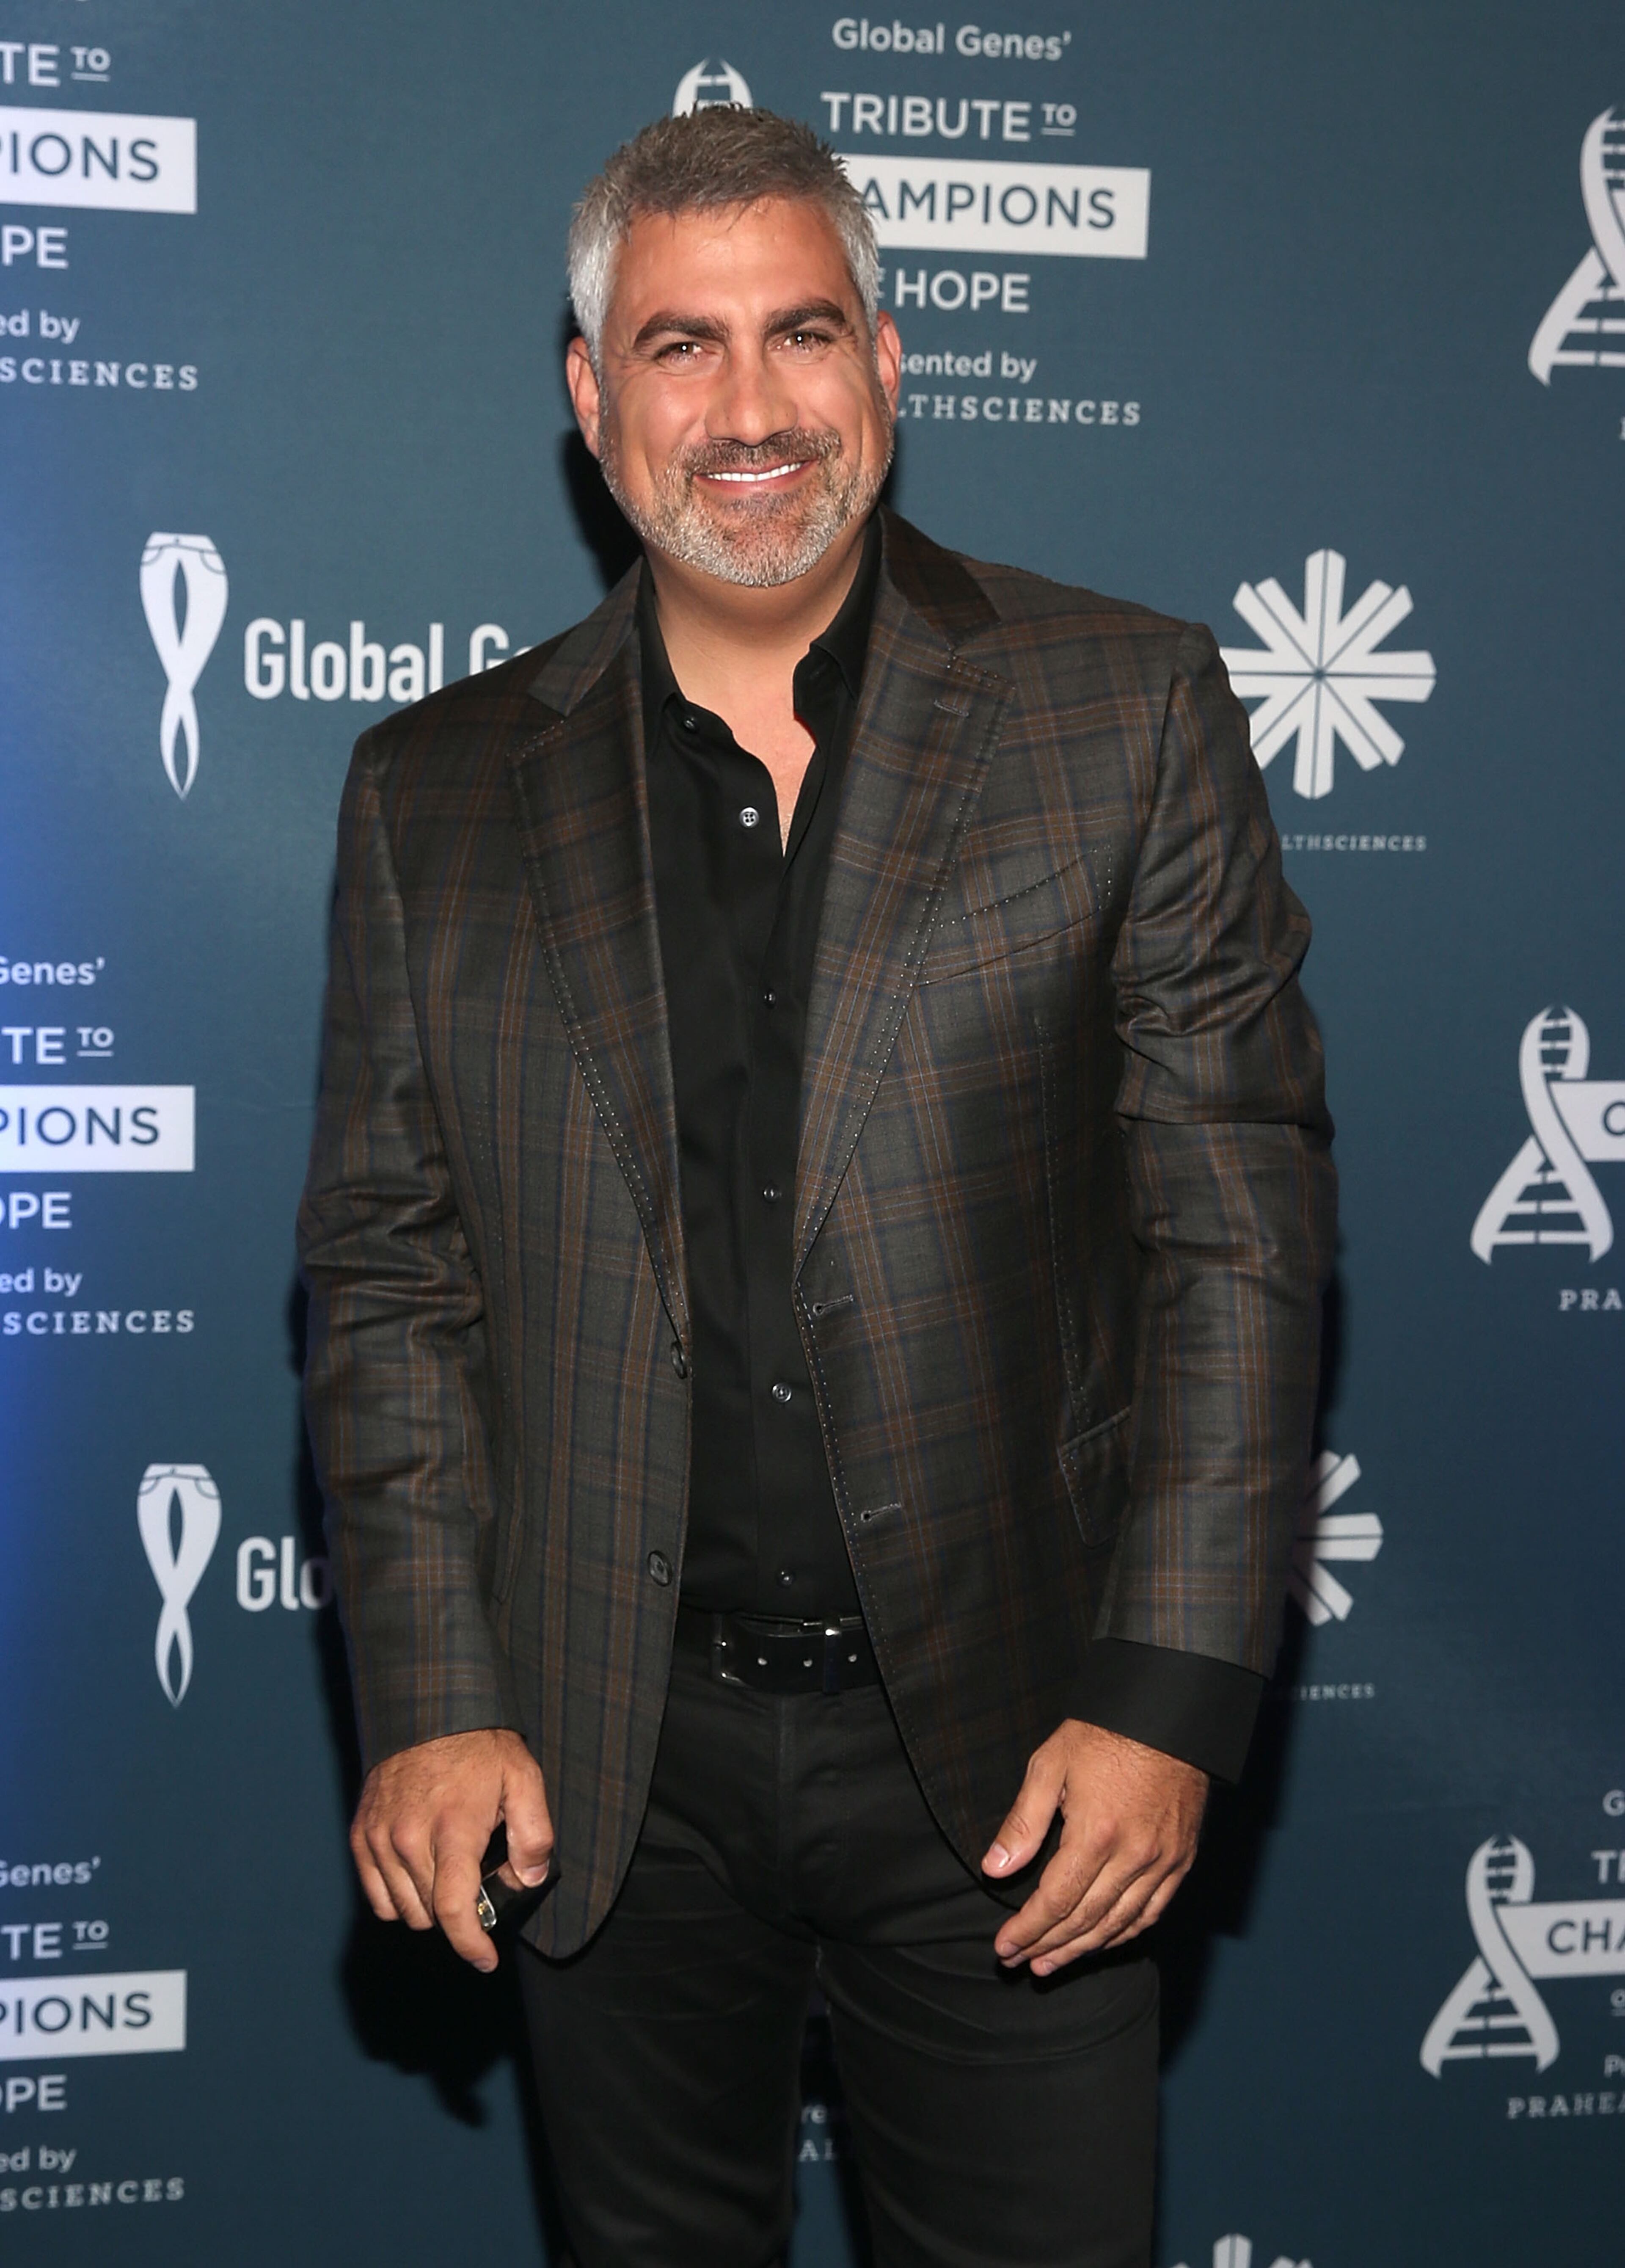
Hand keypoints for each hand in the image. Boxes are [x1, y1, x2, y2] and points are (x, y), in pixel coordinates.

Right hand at [350, 1728, 552, 1973]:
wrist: (430, 1709)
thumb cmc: (480, 1747)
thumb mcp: (524, 1780)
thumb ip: (535, 1835)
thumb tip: (528, 1879)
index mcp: (452, 1829)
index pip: (453, 1909)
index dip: (470, 1944)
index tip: (485, 1960)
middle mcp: (408, 1838)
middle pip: (431, 1914)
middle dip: (458, 1914)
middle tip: (477, 1886)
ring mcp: (379, 1837)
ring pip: (403, 1910)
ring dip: (428, 1907)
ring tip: (449, 1875)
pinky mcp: (361, 1834)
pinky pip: (376, 1895)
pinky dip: (397, 1897)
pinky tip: (419, 1875)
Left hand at [982, 1719, 1206, 1976]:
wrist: (1169, 1713)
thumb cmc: (1105, 1734)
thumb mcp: (1051, 1764)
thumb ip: (1023, 1821)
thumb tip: (995, 1868)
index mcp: (1097, 1833)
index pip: (1055, 1900)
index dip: (1027, 1929)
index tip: (1003, 1946)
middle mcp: (1134, 1856)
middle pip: (1085, 1920)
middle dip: (1047, 1946)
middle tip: (1019, 1963)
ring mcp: (1163, 1861)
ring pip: (1119, 1924)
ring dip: (1082, 1949)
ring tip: (1051, 1963)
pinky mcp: (1182, 1858)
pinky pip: (1152, 1912)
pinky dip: (1124, 1934)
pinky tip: (1102, 1942)